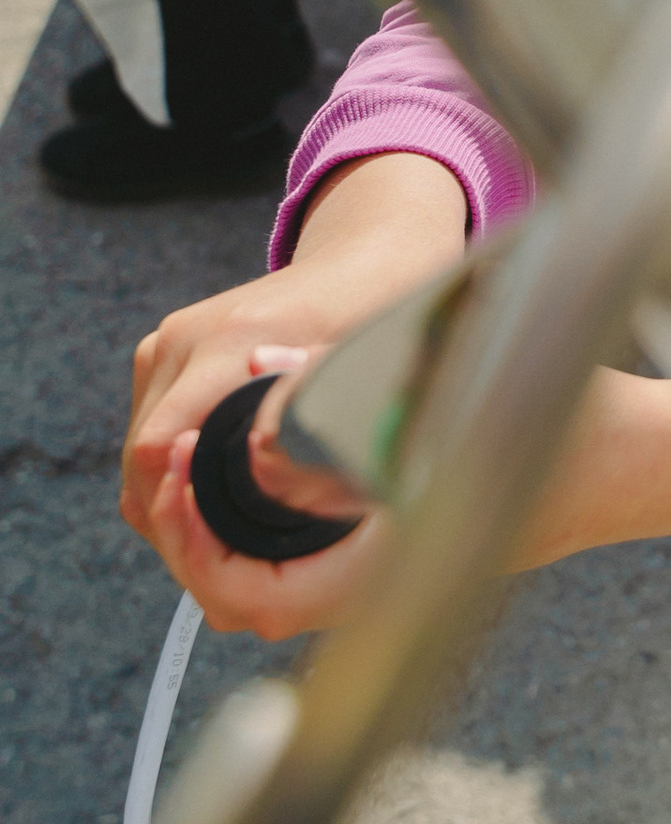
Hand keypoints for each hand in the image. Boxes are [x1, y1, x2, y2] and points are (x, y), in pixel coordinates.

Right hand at [123, 150, 466, 638]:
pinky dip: (171, 467)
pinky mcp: (163, 349)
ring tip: (221, 540)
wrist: (367, 254)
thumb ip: (319, 418)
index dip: (177, 508)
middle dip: (173, 517)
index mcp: (230, 342)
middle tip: (223, 569)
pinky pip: (148, 426)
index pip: (161, 447)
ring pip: (139, 448)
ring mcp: (166, 343)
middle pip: (141, 458)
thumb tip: (272, 473)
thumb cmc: (377, 312)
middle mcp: (183, 340)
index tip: (212, 550)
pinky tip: (213, 497)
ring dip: (168, 494)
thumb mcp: (363, 372)